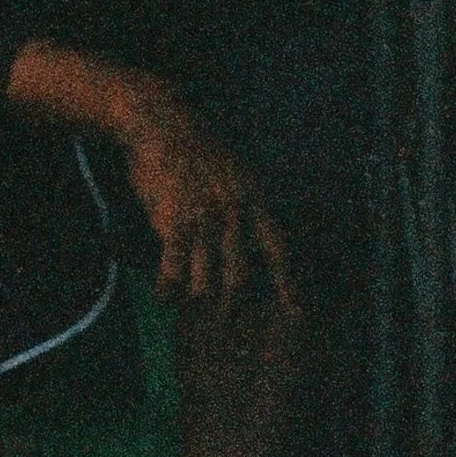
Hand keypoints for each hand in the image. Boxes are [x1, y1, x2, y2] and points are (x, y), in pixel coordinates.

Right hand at [119, 82, 298, 322]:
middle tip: (232, 334)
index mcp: (252, 200)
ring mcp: (204, 219)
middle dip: (236, 310)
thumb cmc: (193, 147)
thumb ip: (243, 204)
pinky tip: (164, 297)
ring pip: (207, 279)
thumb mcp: (233, 171)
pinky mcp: (173, 222)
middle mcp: (233, 213)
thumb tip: (248, 237)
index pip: (277, 249)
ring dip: (201, 303)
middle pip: (240, 276)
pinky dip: (169, 288)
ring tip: (195, 319)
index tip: (295, 312)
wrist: (160, 122)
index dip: (286, 283)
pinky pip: (173, 268)